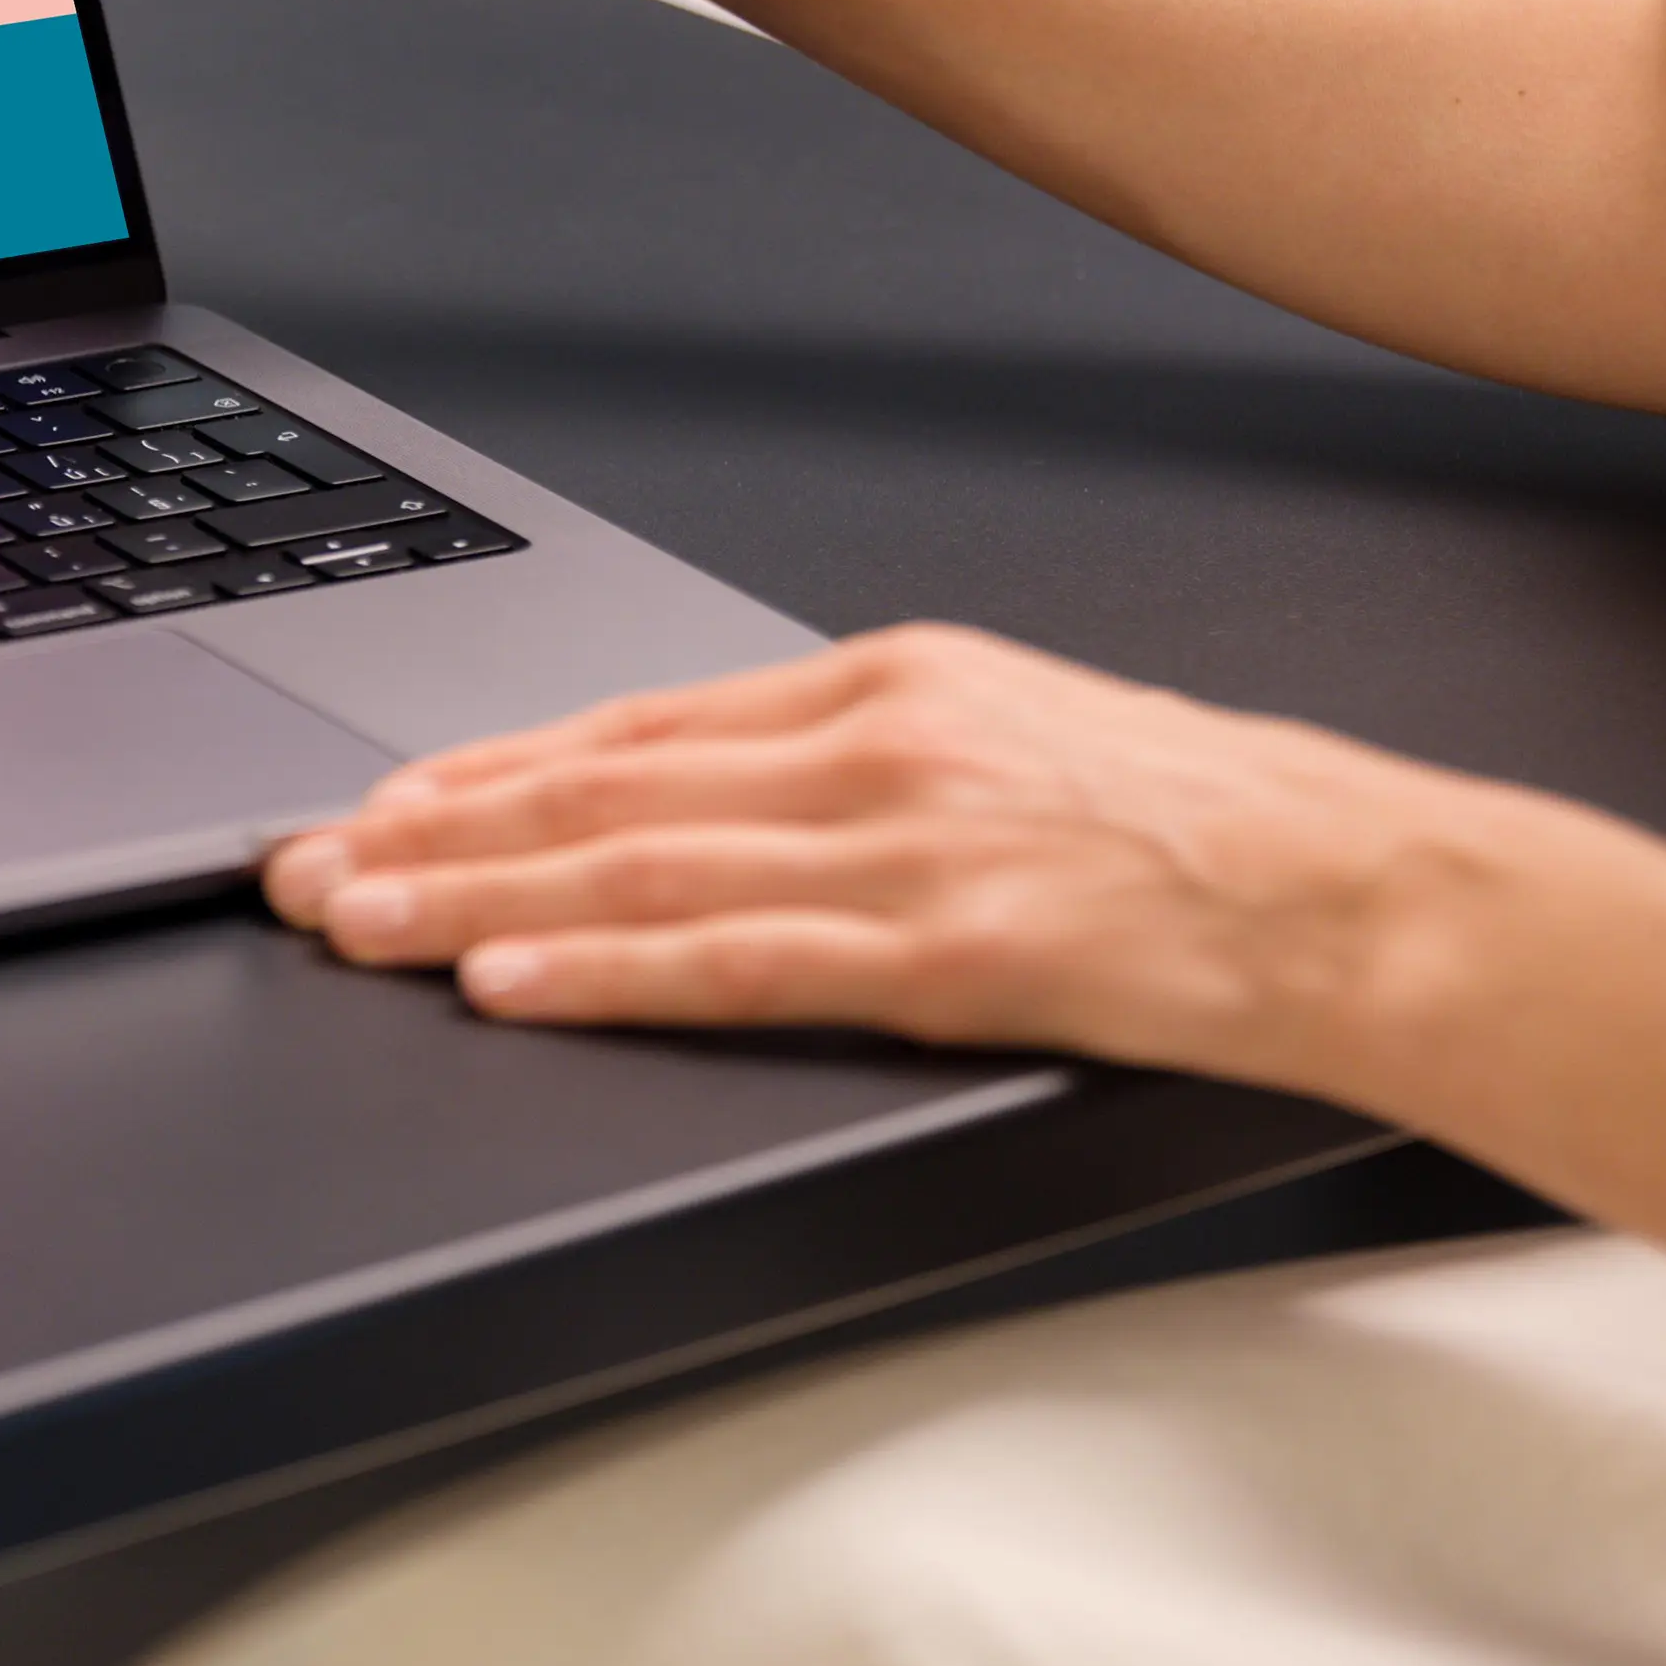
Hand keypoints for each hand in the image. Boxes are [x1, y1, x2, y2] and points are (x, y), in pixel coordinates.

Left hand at [260, 623, 1522, 1092]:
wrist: (1365, 890)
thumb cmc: (1204, 832)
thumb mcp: (1011, 744)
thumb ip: (859, 765)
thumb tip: (707, 800)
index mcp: (887, 683)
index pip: (635, 723)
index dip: (485, 765)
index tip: (376, 797)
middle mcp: (878, 743)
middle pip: (601, 789)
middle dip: (427, 830)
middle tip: (299, 865)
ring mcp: (912, 844)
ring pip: (635, 871)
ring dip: (469, 901)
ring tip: (352, 922)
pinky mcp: (957, 949)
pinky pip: (738, 965)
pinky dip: (603, 974)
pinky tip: (506, 983)